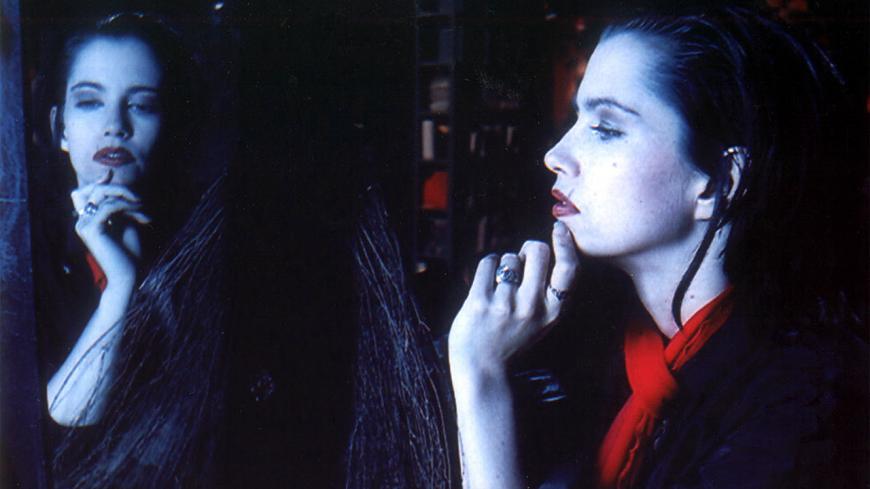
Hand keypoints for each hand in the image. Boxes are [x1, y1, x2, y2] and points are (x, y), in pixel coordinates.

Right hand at [70, 170, 150, 288]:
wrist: (128, 276)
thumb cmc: (129, 253)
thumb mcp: (125, 224)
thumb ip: (119, 206)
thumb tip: (117, 186)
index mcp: (87, 220)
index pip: (82, 193)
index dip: (96, 182)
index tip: (111, 174)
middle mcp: (81, 221)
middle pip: (94, 190)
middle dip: (119, 189)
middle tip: (139, 199)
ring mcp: (83, 225)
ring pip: (102, 195)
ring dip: (128, 199)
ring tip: (143, 209)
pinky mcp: (90, 229)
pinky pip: (108, 207)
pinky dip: (126, 207)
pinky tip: (140, 216)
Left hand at [448, 222, 578, 376]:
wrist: (483, 371)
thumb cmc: (512, 339)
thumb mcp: (541, 320)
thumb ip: (545, 290)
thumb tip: (540, 247)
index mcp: (552, 311)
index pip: (568, 269)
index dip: (565, 244)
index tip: (559, 229)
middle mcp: (532, 306)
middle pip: (537, 250)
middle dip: (528, 248)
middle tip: (521, 261)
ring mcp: (505, 305)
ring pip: (509, 257)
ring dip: (504, 264)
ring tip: (500, 285)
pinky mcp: (479, 303)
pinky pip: (487, 263)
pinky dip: (487, 266)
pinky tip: (486, 282)